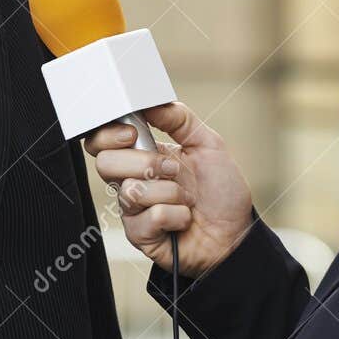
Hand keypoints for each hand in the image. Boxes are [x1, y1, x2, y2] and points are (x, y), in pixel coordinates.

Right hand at [84, 101, 253, 277]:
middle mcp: (132, 181)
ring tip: (187, 198)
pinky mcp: (141, 236)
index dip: (108, 135)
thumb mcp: (208, 144)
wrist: (236, 233)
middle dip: (145, 163)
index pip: (102, 141)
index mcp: (141, 155)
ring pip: (131, 191)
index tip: (133, 133)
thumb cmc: (221, 192)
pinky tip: (184, 219)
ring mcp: (133, 210)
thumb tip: (152, 102)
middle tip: (173, 170)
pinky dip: (176, 215)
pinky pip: (150, 217)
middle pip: (104, 164)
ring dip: (170, 191)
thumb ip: (179, 118)